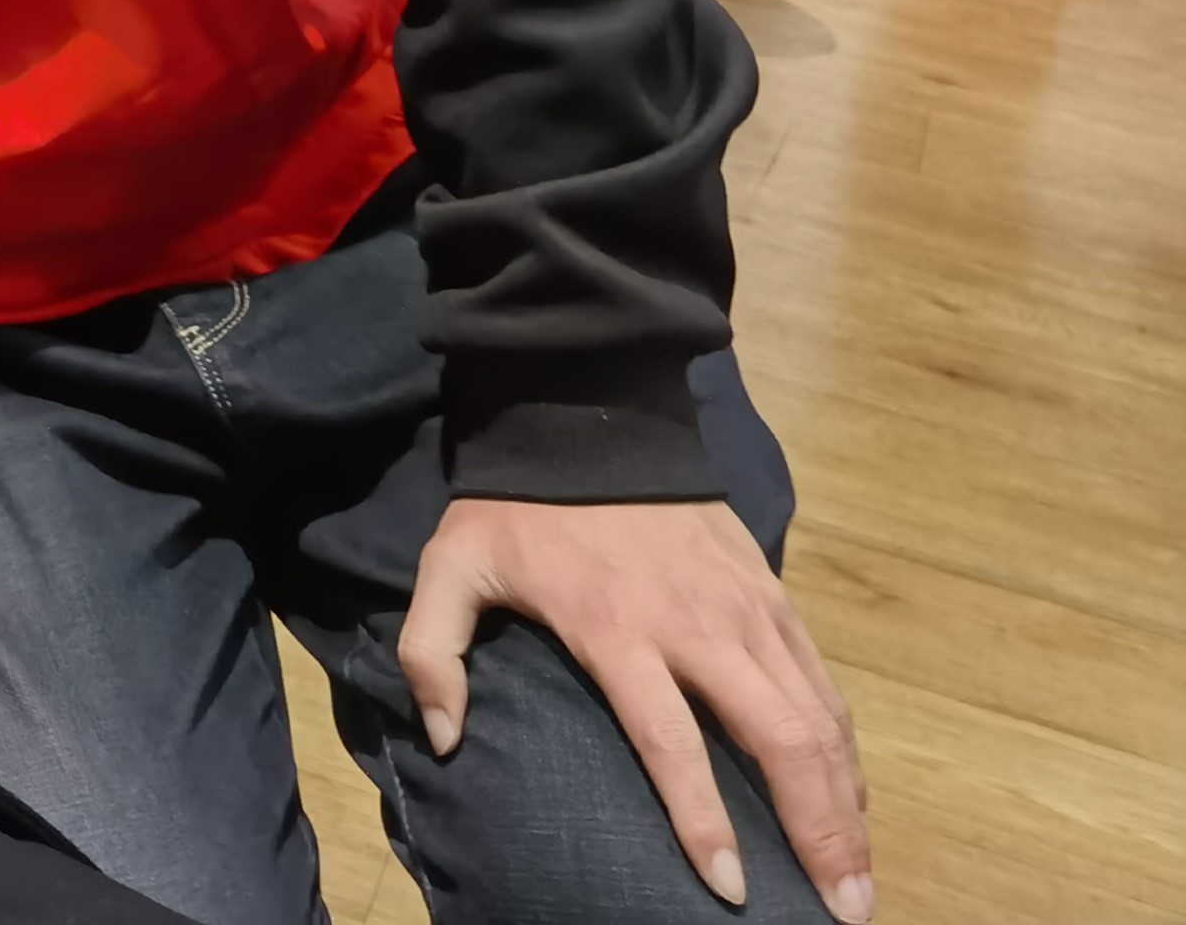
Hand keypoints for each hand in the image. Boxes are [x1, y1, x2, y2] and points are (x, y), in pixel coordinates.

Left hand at [402, 497, 868, 919]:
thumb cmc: (517, 506)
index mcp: (618, 629)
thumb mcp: (450, 565)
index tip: (730, 888)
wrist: (589, 414)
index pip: (673, 742)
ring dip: (846, 800)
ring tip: (859, 875)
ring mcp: (746, 609)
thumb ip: (431, 650)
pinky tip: (851, 796)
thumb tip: (442, 739)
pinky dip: (842, 745)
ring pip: (816, 718)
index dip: (703, 820)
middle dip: (818, 831)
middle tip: (843, 908)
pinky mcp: (773, 593)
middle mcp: (698, 626)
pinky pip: (821, 683)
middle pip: (778, 739)